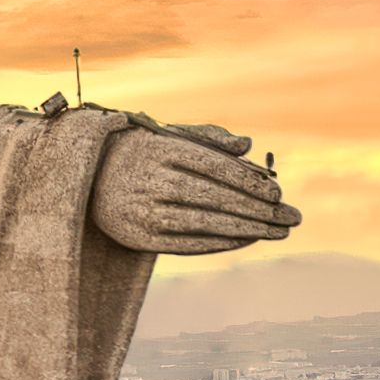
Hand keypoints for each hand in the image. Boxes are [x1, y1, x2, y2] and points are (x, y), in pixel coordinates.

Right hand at [95, 125, 298, 256]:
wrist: (87, 179)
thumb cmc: (142, 153)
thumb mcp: (168, 136)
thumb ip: (209, 138)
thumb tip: (248, 145)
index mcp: (158, 149)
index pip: (212, 166)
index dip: (248, 182)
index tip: (278, 193)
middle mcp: (149, 179)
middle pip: (213, 197)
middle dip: (258, 209)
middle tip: (292, 217)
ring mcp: (142, 210)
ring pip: (204, 223)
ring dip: (247, 229)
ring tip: (278, 231)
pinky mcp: (138, 238)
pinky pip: (188, 243)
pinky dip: (222, 242)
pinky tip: (248, 239)